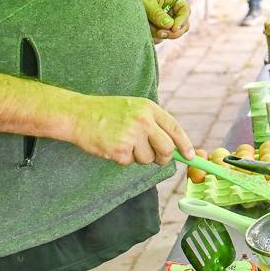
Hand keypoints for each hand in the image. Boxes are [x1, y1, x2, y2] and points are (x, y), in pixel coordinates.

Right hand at [65, 94, 190, 165]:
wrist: (78, 115)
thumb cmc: (106, 112)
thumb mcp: (134, 107)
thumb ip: (153, 122)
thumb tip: (173, 145)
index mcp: (149, 108)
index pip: (175, 129)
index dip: (185, 144)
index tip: (190, 156)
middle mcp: (143, 121)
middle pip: (167, 149)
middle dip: (163, 157)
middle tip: (155, 158)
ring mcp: (132, 136)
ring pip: (148, 159)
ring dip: (139, 157)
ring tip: (124, 143)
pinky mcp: (119, 150)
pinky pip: (130, 163)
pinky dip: (123, 159)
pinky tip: (112, 146)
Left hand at [139, 0, 190, 40]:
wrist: (121, 4)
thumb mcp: (146, 3)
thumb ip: (157, 14)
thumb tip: (169, 25)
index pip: (185, 10)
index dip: (182, 19)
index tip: (174, 28)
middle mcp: (171, 11)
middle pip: (183, 25)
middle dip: (173, 31)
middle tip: (160, 34)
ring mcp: (166, 22)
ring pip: (172, 34)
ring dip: (160, 34)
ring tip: (146, 27)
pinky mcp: (159, 30)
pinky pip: (161, 38)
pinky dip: (154, 37)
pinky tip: (144, 30)